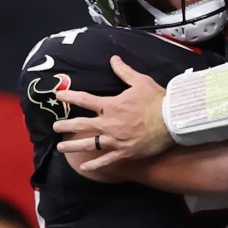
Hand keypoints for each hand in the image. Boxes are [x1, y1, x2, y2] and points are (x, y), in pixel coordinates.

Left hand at [54, 55, 172, 163]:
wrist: (171, 121)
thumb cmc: (157, 100)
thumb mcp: (140, 81)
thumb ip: (124, 72)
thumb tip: (114, 59)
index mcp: (110, 105)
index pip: (84, 99)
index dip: (69, 96)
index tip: (59, 95)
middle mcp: (108, 123)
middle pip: (80, 124)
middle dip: (65, 126)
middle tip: (55, 127)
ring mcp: (115, 140)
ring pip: (88, 144)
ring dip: (72, 146)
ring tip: (61, 148)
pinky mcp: (124, 152)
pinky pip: (105, 160)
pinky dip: (95, 165)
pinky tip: (85, 167)